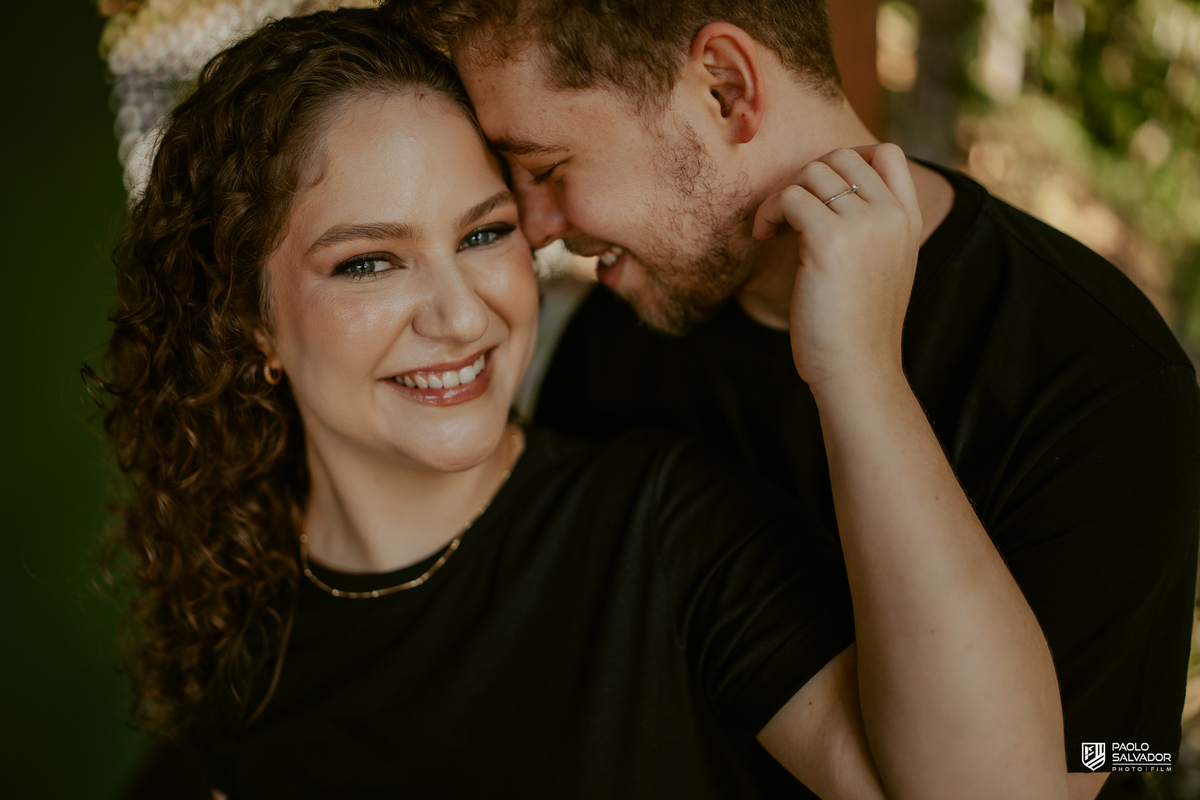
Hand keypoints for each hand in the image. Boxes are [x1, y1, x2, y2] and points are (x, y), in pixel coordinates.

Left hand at [752, 144, 921, 394]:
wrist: (858, 368)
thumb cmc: (858, 326)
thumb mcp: (882, 266)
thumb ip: (870, 227)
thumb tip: (828, 193)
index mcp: (909, 218)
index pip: (887, 153)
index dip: (846, 159)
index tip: (820, 191)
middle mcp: (891, 214)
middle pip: (840, 156)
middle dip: (804, 178)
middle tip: (788, 214)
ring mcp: (864, 224)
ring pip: (811, 172)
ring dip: (782, 195)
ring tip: (773, 228)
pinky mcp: (829, 240)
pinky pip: (790, 198)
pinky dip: (769, 212)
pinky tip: (764, 236)